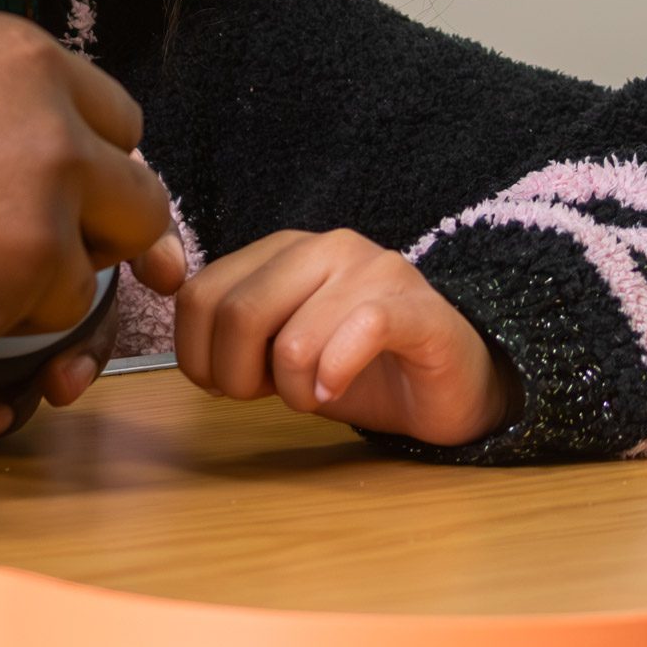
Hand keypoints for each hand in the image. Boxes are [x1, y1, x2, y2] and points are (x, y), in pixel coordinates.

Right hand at [0, 12, 171, 378]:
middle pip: (136, 208)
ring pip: (73, 283)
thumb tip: (40, 149)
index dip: (87, 164)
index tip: (63, 192)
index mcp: (24, 59)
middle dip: (89, 235)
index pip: (120, 124)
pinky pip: (11, 335)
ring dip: (17, 291)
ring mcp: (35, 225)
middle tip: (21, 248)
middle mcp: (53, 135)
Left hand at [173, 228, 517, 445]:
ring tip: (314, 396)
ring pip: (292, 339)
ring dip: (293, 390)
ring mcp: (374, 271)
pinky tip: (339, 393)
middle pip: (238, 314)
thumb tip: (195, 355)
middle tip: (267, 398)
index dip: (196, 353)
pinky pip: (356, 335)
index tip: (221, 384)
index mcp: (281, 251)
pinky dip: (335, 378)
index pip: (201, 294)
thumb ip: (237, 335)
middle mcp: (324, 247)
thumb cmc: (358, 366)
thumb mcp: (280, 348)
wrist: (451, 384)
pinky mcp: (416, 309)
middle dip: (237, 376)